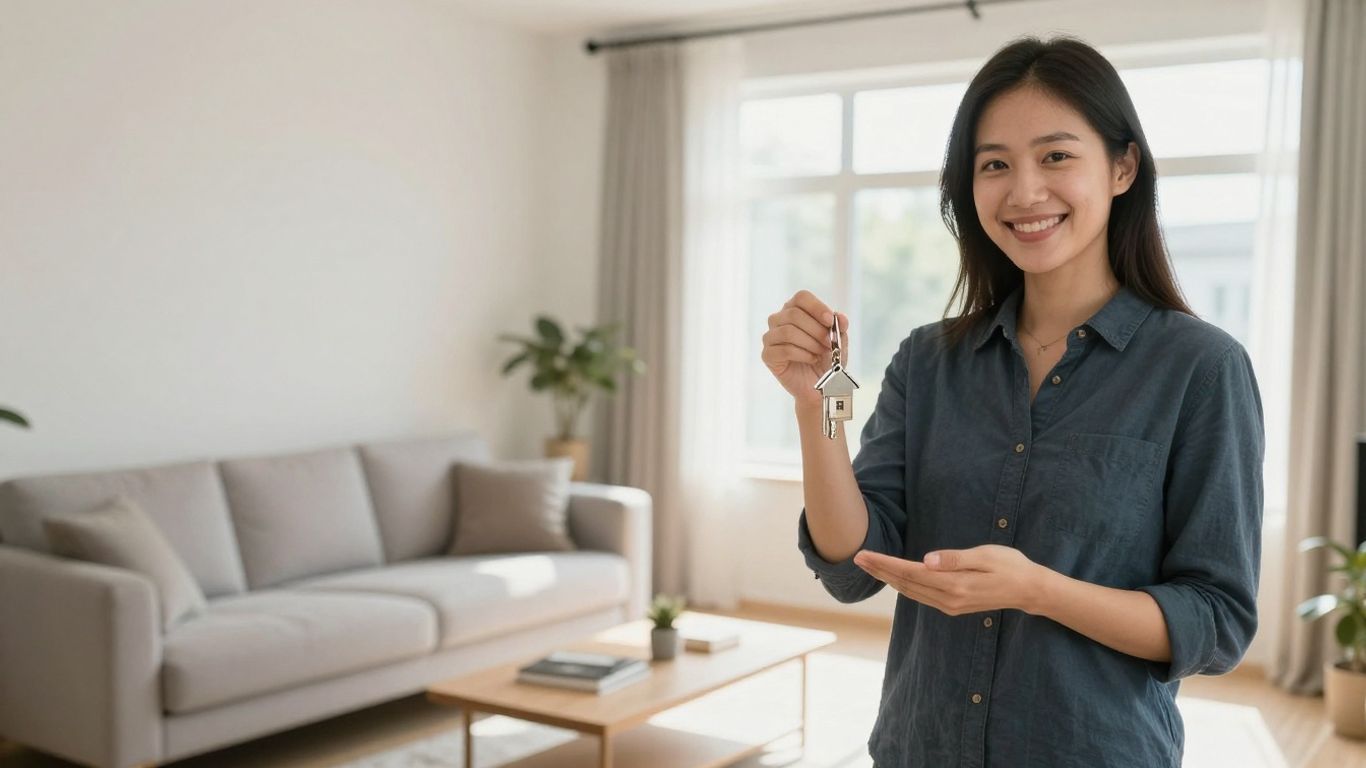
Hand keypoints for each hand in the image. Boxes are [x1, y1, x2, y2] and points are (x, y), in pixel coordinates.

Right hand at [761, 290, 849, 407]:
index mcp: (795, 309)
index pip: (801, 297)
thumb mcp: (839, 342)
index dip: (816, 307)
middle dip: (816, 330)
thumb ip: (840, 328)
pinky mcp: (767, 355)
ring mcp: (770, 337)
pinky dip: (802, 355)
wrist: (820, 385)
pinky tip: (811, 359)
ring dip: (810, 343)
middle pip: (794, 314)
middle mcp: (779, 320)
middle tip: (829, 343)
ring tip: (819, 353)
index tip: (830, 321)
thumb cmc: (827, 360)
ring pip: (788, 331)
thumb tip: (840, 317)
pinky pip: (783, 350)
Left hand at [853, 545, 1047, 615]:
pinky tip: (895, 578)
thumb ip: (954, 559)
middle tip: (857, 558)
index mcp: (955, 584)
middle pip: (905, 583)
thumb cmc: (1009, 566)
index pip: (910, 572)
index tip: (865, 555)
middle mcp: (949, 599)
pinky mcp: (953, 606)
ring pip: (911, 592)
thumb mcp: (984, 556)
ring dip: (888, 579)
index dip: (885, 563)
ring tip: (870, 566)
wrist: (1028, 590)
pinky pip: (921, 596)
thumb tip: (926, 560)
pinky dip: (904, 586)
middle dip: (880, 570)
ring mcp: (950, 605)